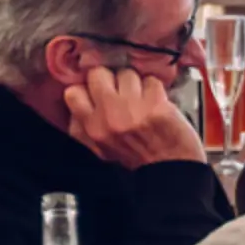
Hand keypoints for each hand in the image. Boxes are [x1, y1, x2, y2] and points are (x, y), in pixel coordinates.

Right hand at [63, 64, 211, 169]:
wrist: (170, 171)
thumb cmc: (137, 160)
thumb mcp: (100, 149)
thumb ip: (83, 126)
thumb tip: (77, 98)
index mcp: (93, 128)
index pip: (74, 92)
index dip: (86, 89)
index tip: (96, 91)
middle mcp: (109, 116)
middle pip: (98, 73)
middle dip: (110, 79)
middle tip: (120, 91)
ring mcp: (133, 108)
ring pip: (126, 74)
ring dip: (135, 84)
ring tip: (141, 100)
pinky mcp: (156, 104)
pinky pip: (151, 81)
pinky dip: (155, 90)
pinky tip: (156, 103)